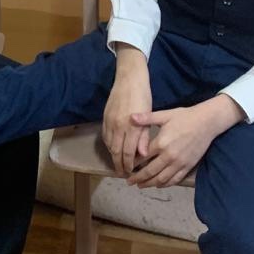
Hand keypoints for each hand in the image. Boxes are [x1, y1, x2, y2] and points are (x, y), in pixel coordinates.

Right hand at [102, 44, 152, 177]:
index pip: (128, 152)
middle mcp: (119, 126)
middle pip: (116, 151)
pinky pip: (105, 136)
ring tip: (118, 165)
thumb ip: (144, 136)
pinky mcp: (105, 117)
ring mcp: (110, 122)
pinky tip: (112, 149)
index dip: (129, 165)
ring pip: (109, 145)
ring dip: (113, 157)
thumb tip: (142, 155)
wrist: (129, 79)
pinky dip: (108, 145)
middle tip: (123, 174)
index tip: (131, 173)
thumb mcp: (149, 116)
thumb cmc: (143, 97)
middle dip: (119, 165)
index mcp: (132, 127)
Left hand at [127, 95, 244, 188]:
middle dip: (138, 178)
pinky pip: (175, 179)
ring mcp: (179, 163)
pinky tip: (158, 185)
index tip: (125, 167)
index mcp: (161, 143)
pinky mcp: (188, 166)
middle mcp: (169, 156)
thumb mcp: (164, 115)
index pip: (142, 157)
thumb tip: (130, 117)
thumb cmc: (184, 117)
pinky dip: (165, 184)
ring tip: (141, 185)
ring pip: (162, 178)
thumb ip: (147, 118)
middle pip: (150, 171)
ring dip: (150, 184)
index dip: (132, 164)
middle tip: (129, 182)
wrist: (207, 122)